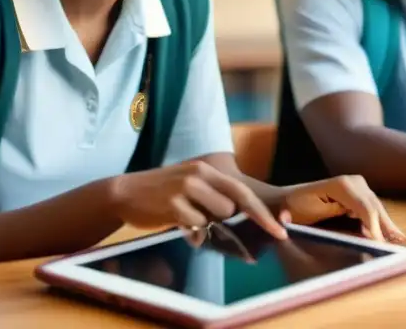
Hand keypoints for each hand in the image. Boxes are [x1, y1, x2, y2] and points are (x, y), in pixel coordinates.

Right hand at [105, 160, 287, 239]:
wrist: (125, 192)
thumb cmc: (161, 193)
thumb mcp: (190, 185)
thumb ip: (213, 195)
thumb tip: (237, 214)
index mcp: (206, 170)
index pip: (242, 191)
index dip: (262, 212)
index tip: (280, 228)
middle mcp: (198, 175)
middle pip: (234, 204)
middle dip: (243, 221)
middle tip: (266, 236)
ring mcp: (185, 189)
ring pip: (217, 216)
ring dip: (208, 225)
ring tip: (190, 220)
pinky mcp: (173, 205)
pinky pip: (196, 227)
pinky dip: (192, 233)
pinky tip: (178, 225)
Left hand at [278, 175, 405, 244]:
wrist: (285, 201)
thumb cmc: (294, 208)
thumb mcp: (314, 214)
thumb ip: (339, 221)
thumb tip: (363, 231)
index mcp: (343, 185)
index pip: (367, 208)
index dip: (377, 228)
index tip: (382, 245)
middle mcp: (354, 182)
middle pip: (376, 208)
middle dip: (388, 228)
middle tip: (401, 248)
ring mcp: (357, 186)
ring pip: (377, 210)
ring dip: (388, 226)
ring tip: (402, 243)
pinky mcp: (358, 194)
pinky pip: (372, 210)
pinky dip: (381, 223)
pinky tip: (392, 235)